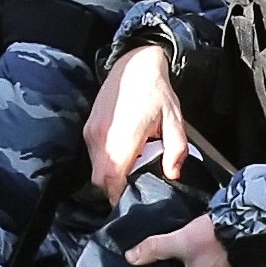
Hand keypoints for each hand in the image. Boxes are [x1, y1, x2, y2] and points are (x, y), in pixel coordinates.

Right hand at [87, 43, 187, 200]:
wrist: (135, 64)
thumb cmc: (156, 91)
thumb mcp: (175, 119)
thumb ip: (176, 149)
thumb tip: (172, 174)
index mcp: (124, 135)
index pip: (112, 178)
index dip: (118, 196)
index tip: (130, 202)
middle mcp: (102, 135)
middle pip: (100, 180)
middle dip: (114, 190)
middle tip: (133, 188)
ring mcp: (92, 131)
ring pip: (95, 169)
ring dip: (110, 175)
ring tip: (131, 167)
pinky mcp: (88, 128)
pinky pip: (93, 156)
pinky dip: (105, 163)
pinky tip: (123, 155)